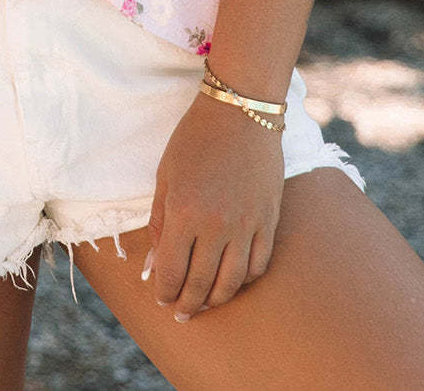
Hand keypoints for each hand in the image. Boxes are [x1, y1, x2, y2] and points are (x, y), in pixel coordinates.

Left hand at [144, 86, 284, 319]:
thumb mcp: (166, 175)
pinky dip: (245, 279)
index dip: (164, 292)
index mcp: (184, 213)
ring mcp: (246, 225)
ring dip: (216, 298)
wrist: (240, 111)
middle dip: (188, 304)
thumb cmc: (195, 138)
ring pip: (232, 281)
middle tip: (181, 312)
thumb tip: (155, 265)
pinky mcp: (268, 220)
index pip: (172, 272)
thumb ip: (160, 223)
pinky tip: (233, 280)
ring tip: (206, 302)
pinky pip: (258, 264)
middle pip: (201, 284)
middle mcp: (216, 225)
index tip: (161, 299)